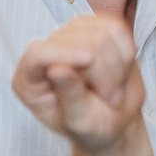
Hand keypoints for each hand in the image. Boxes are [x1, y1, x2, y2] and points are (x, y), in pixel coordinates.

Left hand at [12, 16, 145, 153]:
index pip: (37, 54)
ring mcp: (68, 37)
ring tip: (114, 89)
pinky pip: (116, 28)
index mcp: (29, 81)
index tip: (89, 60)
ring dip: (117, 65)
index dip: (63, 52)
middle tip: (111, 99)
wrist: (113, 121)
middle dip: (103, 73)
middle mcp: (45, 53)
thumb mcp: (80, 122)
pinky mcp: (93, 28)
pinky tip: (121, 71)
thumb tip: (56, 69)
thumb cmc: (92, 128)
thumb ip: (68, 97)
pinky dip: (126, 51)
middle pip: (76, 42)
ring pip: (100, 33)